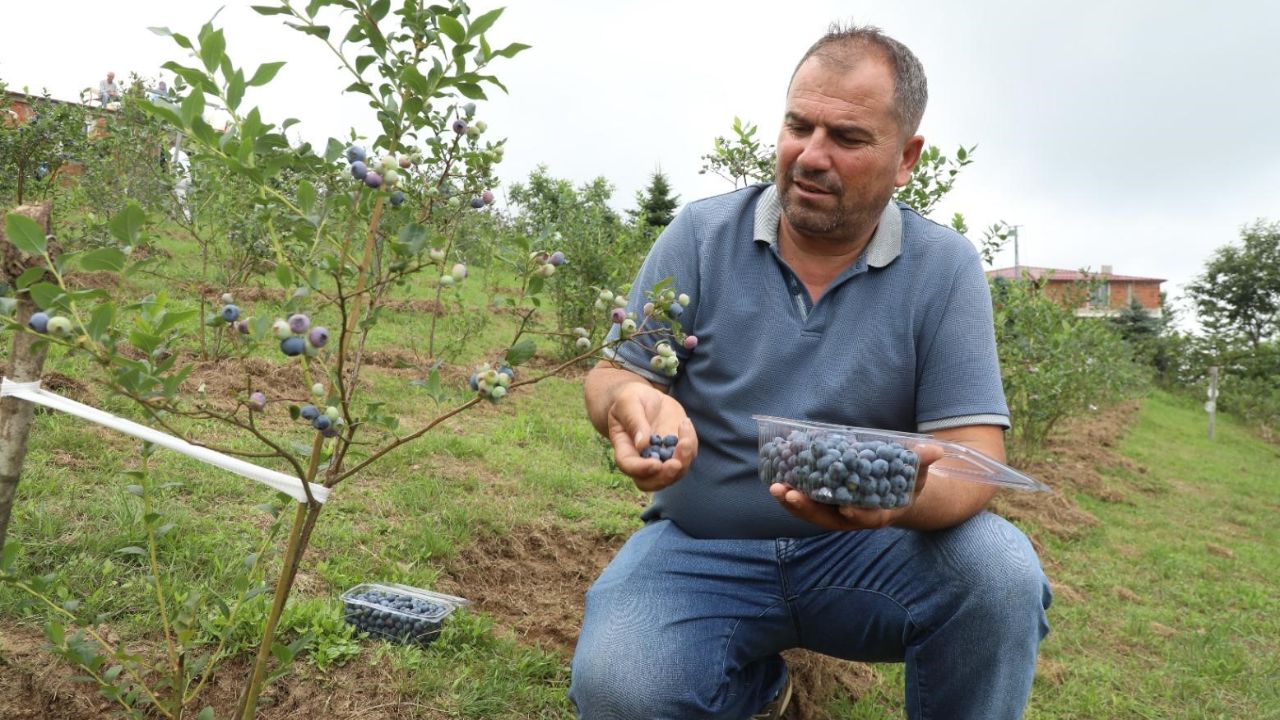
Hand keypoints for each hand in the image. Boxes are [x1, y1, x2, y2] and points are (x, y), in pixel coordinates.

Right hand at [605, 383, 697, 491]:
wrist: (645, 398)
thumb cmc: (630, 400)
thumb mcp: (628, 403)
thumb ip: (634, 421)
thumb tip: (643, 444)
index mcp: (624, 449)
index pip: (629, 466)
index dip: (641, 470)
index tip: (655, 464)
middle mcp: (642, 460)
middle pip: (652, 481)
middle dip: (666, 476)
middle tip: (676, 463)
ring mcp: (662, 458)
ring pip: (675, 472)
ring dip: (684, 460)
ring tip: (686, 437)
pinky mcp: (677, 450)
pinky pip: (688, 455)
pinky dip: (690, 444)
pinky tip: (685, 424)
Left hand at [769, 443, 943, 529]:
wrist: (894, 489)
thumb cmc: (906, 480)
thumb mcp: (917, 471)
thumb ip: (922, 461)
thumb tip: (936, 449)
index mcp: (880, 513)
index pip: (868, 519)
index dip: (858, 515)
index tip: (846, 509)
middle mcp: (856, 518)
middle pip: (831, 519)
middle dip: (809, 508)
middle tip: (789, 494)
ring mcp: (837, 513)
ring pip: (813, 513)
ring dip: (793, 502)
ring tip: (776, 488)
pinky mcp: (825, 503)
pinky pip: (806, 502)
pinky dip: (792, 494)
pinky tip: (776, 481)